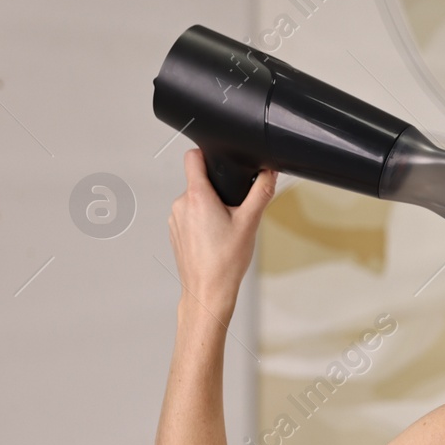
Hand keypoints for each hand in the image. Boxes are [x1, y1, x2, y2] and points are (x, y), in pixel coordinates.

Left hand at [167, 148, 276, 317]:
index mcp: (197, 197)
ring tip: (225, 229)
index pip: (193, 158)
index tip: (219, 161)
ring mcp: (175, 219)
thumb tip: (269, 173)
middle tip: (233, 210)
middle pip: (198, 181)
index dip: (207, 154)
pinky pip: (189, 216)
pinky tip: (215, 239)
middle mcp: (181, 204)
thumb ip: (261, 192)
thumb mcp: (250, 222)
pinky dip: (202, 222)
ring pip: (194, 200)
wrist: (208, 291)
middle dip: (217, 190)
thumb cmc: (225, 261)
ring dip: (209, 207)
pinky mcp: (175, 232)